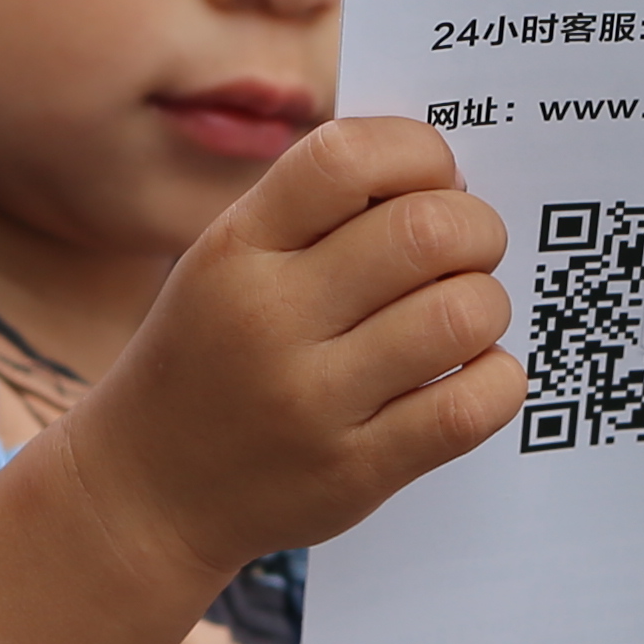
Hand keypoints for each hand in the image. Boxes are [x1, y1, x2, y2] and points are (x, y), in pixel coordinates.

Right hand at [47, 117, 519, 594]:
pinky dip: (496, 379)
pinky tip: (470, 374)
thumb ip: (316, 214)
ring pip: (461, 316)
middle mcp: (270, 318)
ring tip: (463, 316)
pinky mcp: (354, 472)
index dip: (418, 151)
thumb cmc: (209, 358)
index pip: (346, 158)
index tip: (436, 176)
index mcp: (236, 248)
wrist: (147, 492)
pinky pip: (469, 406)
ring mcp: (312, 402)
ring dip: (486, 304)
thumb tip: (445, 179)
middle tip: (469, 249)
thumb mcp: (225, 264)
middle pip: (426, 232)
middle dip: (476, 228)